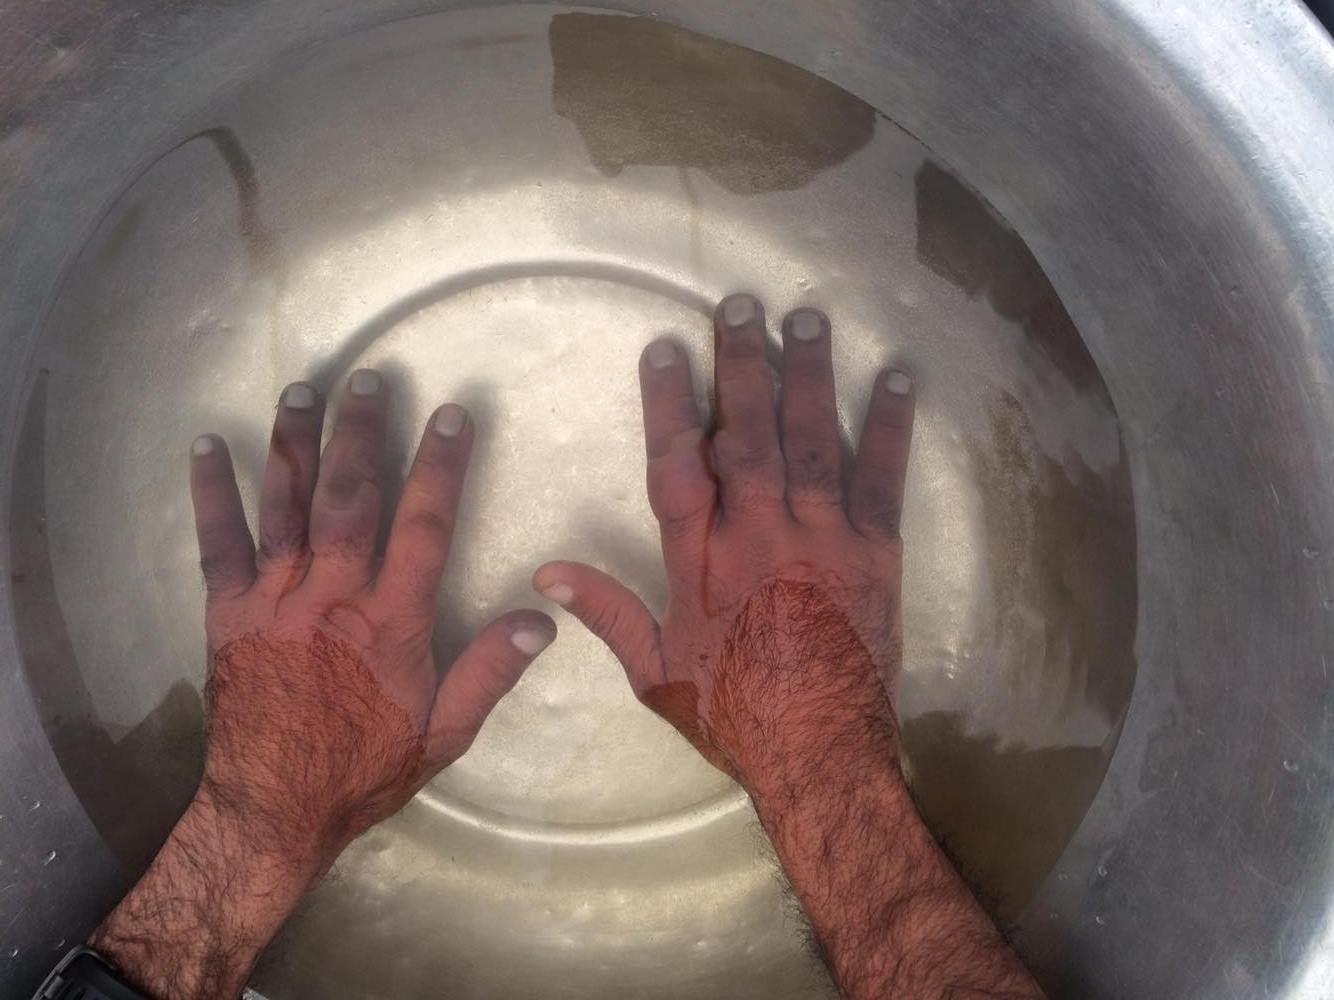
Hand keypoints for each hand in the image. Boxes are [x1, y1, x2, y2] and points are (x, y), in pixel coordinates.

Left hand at [190, 371, 554, 867]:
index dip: (441, 466)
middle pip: (351, 497)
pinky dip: (212, 493)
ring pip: (288, 506)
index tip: (451, 415)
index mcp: (391, 621)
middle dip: (362, 433)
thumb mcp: (445, 733)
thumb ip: (490, 671)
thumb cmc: (364, 768)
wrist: (273, 808)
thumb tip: (542, 617)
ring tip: (302, 390)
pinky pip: (219, 544)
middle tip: (368, 378)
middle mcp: (333, 595)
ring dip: (295, 444)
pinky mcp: (228, 612)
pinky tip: (207, 446)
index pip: (424, 526)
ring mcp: (275, 599)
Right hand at [534, 294, 912, 786]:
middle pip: (748, 433)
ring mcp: (824, 537)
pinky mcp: (877, 551)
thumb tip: (546, 577)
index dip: (669, 403)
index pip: (678, 465)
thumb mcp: (657, 672)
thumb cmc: (734, 713)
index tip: (666, 349)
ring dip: (809, 373)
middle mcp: (761, 535)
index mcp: (703, 562)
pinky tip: (897, 376)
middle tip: (742, 304)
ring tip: (807, 317)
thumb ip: (609, 613)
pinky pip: (883, 476)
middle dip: (743, 364)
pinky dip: (889, 423)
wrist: (822, 752)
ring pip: (813, 439)